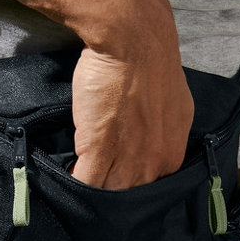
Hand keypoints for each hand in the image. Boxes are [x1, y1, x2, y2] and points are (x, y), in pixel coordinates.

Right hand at [69, 0, 192, 188]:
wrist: (134, 43)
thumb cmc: (151, 65)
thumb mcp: (170, 106)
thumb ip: (161, 129)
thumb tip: (148, 135)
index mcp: (174, 152)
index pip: (153, 188)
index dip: (132, 187)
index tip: (118, 182)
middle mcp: (156, 162)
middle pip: (131, 195)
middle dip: (113, 198)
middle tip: (97, 195)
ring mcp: (130, 160)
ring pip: (109, 194)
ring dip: (92, 195)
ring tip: (78, 193)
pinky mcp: (100, 151)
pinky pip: (87, 184)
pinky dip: (74, 186)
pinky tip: (65, 182)